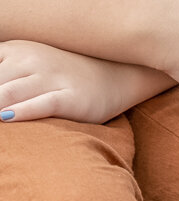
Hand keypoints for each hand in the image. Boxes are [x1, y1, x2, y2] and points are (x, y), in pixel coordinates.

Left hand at [0, 41, 169, 123]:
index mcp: (15, 51)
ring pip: (9, 92)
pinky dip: (21, 111)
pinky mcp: (70, 97)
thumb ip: (6, 75)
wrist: (115, 74)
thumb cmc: (66, 76)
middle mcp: (30, 61)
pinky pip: (41, 104)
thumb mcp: (31, 65)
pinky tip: (6, 119)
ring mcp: (51, 78)